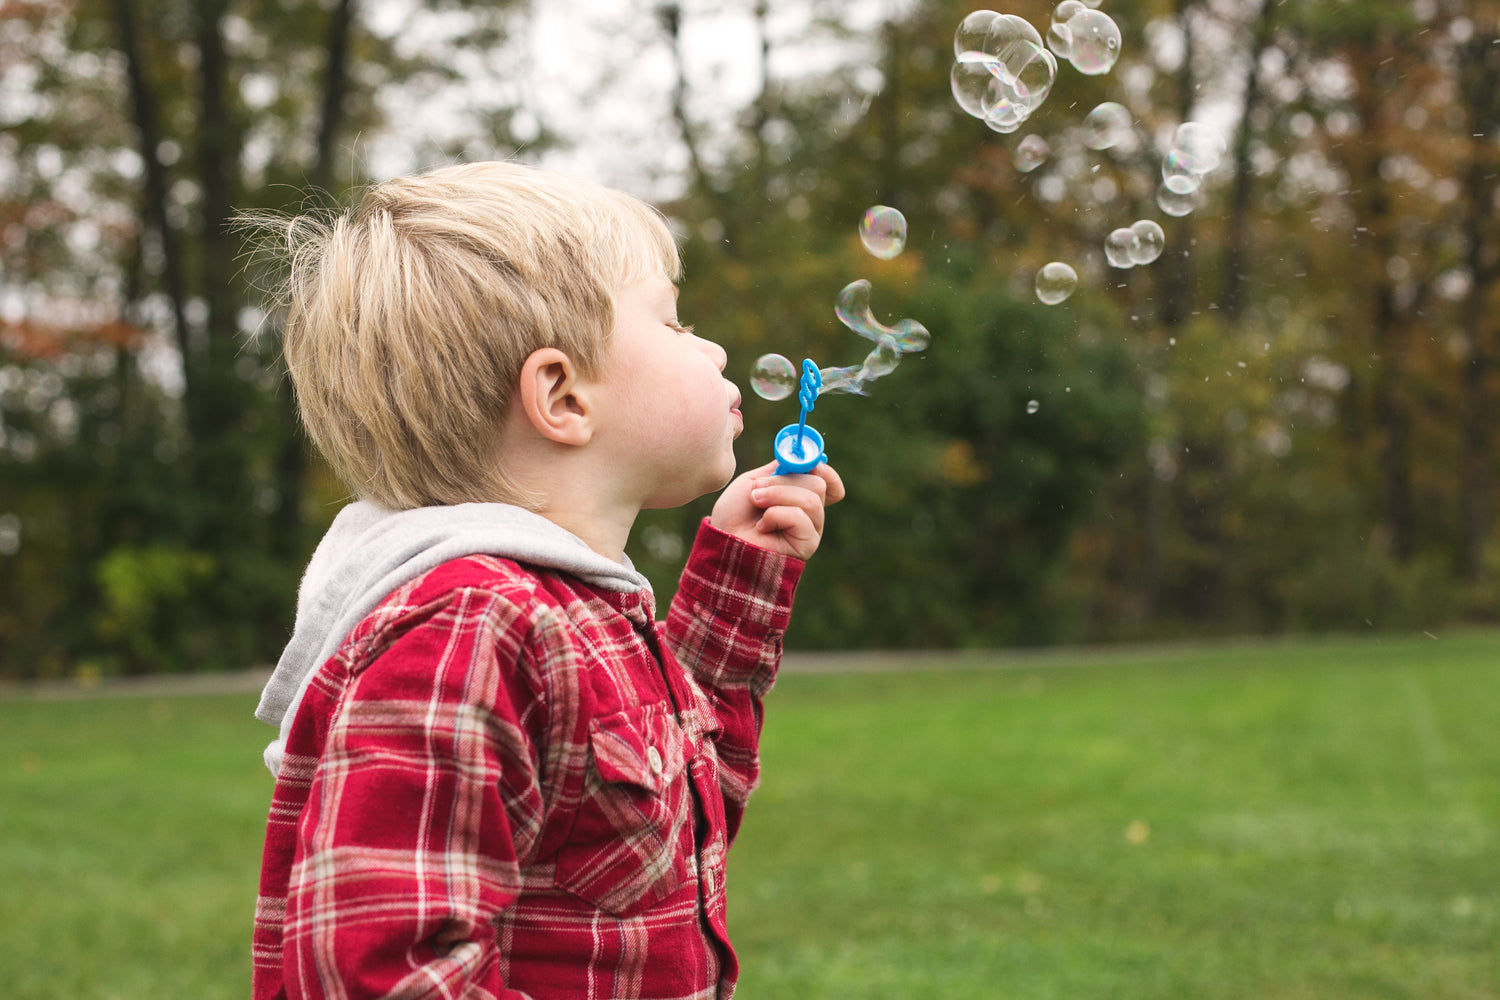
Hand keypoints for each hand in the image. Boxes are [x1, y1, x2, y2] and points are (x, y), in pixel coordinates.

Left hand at [710, 460, 845, 559]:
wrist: (722, 540)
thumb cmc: (734, 515)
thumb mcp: (754, 481)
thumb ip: (778, 468)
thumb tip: (798, 454)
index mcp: (801, 497)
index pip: (829, 482)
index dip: (824, 469)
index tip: (808, 463)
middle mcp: (811, 514)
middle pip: (818, 484)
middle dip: (784, 481)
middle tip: (757, 490)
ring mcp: (811, 530)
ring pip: (811, 499)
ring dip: (776, 495)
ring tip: (756, 503)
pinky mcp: (807, 544)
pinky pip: (801, 517)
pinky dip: (776, 515)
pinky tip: (762, 526)